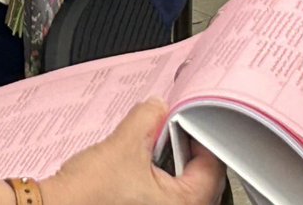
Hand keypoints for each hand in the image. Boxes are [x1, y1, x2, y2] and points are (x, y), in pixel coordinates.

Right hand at [41, 99, 225, 204]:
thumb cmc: (89, 195)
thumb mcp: (123, 144)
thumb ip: (146, 118)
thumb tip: (158, 106)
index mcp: (182, 204)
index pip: (212, 169)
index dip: (203, 139)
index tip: (191, 121)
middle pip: (201, 181)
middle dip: (187, 151)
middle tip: (172, 129)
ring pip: (182, 189)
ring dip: (173, 165)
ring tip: (154, 143)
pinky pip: (164, 196)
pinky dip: (159, 178)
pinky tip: (141, 162)